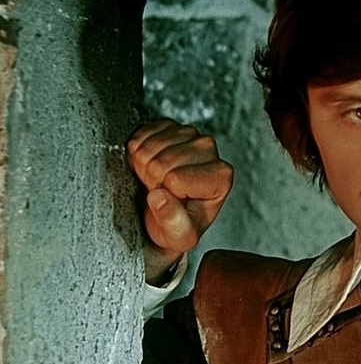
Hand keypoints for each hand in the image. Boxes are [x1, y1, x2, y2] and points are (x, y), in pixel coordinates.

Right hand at [127, 119, 232, 284]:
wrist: (166, 214)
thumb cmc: (178, 225)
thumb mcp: (179, 237)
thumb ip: (173, 222)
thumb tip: (159, 198)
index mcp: (220, 177)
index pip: (176, 179)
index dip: (164, 194)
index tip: (170, 201)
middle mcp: (209, 150)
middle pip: (162, 161)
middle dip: (152, 180)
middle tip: (160, 190)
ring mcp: (190, 134)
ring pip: (150, 146)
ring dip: (144, 165)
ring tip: (155, 179)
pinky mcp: (170, 126)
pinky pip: (141, 133)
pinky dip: (137, 150)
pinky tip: (150, 163)